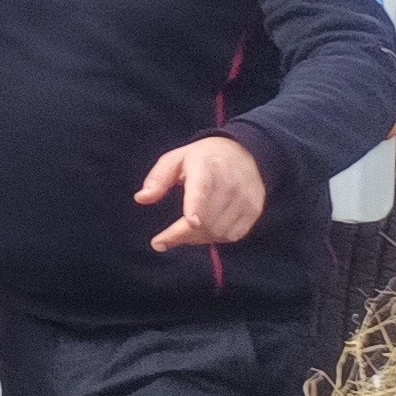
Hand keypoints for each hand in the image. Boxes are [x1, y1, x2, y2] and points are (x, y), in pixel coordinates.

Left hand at [142, 132, 268, 252]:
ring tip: (181, 235)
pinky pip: (232, 235)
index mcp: (206, 167)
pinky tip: (203, 232)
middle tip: (162, 241)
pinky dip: (214, 239)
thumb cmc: (203, 158)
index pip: (202, 189)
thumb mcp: (176, 158)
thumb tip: (141, 198)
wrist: (245, 153)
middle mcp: (229, 184)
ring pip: (218, 231)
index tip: (191, 221)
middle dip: (181, 235)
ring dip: (195, 239)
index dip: (197, 206)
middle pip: (206, 219)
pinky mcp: (254, 211)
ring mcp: (245, 199)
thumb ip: (158, 178)